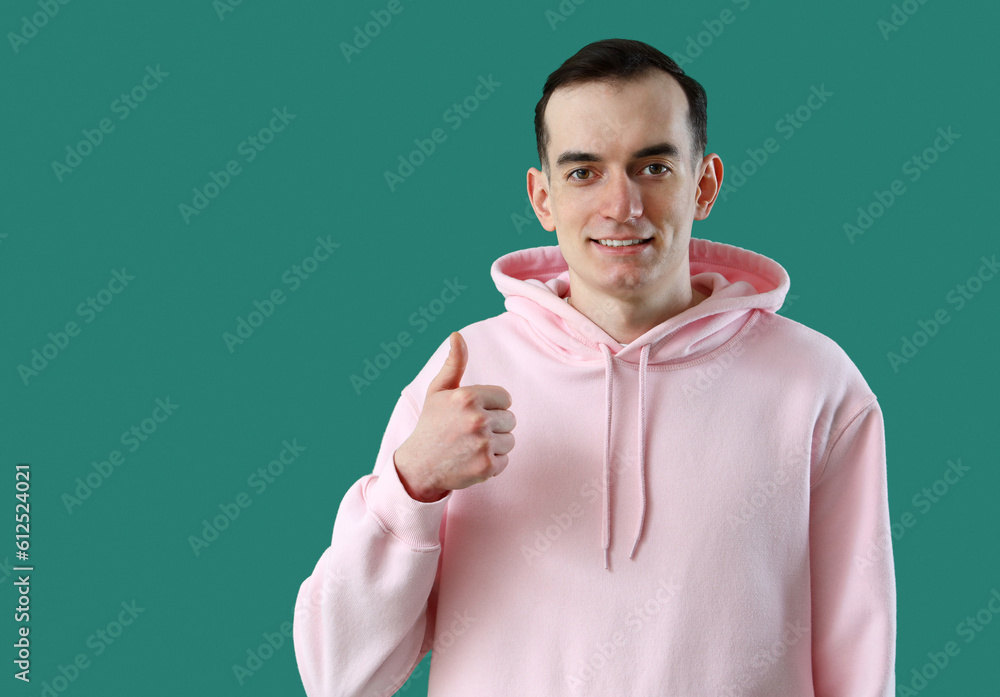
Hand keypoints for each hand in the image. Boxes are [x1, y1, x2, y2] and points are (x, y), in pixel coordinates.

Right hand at [393, 332, 515, 501]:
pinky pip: (505, 460)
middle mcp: (477, 419)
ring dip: (495, 445)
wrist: (418, 466)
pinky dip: (492, 463)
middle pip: (510, 420)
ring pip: (510, 440)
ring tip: (471, 446)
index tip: (473, 414)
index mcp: (468, 397)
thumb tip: (457, 335)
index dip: (492, 407)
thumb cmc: (431, 424)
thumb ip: (454, 363)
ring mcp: (483, 445)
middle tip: (469, 433)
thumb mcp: (438, 391)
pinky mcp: (486, 467)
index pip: (505, 398)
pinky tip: (472, 460)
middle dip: (494, 426)